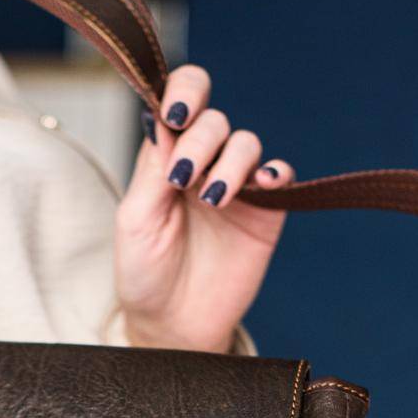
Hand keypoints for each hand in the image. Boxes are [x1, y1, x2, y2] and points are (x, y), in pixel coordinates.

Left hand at [115, 64, 294, 354]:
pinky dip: (275, 172)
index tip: (176, 115)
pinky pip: (281, 176)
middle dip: (200, 140)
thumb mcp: (135, 220)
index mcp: (166, 157)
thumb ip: (152, 168)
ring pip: (246, 143)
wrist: (172, 324)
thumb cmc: (145, 274)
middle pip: (214, 119)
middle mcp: (203, 163)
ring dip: (231, 161)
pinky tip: (262, 185)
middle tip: (184, 178)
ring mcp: (236, 185)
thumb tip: (163, 118)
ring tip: (213, 199)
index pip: (180, 101)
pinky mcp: (265, 211)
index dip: (183, 92)